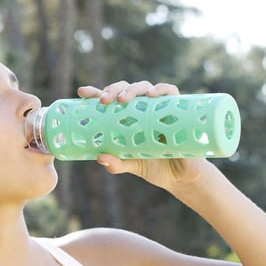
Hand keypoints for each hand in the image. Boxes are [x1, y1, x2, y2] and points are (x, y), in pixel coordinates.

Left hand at [77, 80, 208, 189]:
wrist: (182, 178)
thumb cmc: (155, 167)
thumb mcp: (132, 165)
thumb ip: (117, 163)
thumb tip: (100, 158)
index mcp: (128, 119)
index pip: (110, 101)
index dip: (96, 93)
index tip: (82, 92)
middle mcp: (142, 110)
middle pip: (125, 90)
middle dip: (112, 90)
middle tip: (104, 100)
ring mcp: (159, 109)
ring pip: (144, 88)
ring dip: (132, 89)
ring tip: (123, 98)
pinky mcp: (178, 110)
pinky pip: (171, 93)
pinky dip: (161, 89)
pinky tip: (151, 94)